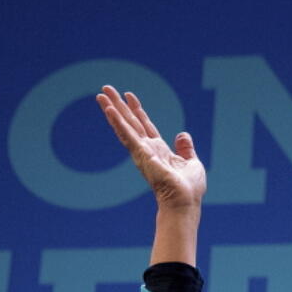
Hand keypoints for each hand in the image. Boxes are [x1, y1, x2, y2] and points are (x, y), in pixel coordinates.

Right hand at [96, 85, 205, 212]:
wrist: (185, 201)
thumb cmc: (189, 189)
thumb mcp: (191, 162)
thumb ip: (186, 148)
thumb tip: (183, 134)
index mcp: (159, 150)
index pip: (145, 125)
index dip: (137, 110)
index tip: (129, 95)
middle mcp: (147, 149)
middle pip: (130, 122)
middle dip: (118, 105)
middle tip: (105, 89)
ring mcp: (142, 152)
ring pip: (124, 126)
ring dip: (112, 110)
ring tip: (100, 95)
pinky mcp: (141, 154)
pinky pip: (127, 135)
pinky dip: (117, 122)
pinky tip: (109, 110)